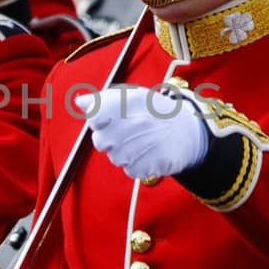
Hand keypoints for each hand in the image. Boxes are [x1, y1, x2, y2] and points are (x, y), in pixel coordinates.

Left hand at [76, 84, 208, 180]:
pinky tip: (149, 153)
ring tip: (141, 142)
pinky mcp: (151, 165)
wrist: (188, 131)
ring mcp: (144, 145)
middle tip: (128, 132)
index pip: (95, 115)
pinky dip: (136, 165)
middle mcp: (136, 122)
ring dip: (123, 152)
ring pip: (115, 157)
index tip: (107, 119)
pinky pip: (130, 170)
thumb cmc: (153, 113)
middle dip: (110, 139)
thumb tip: (79, 102)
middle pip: (100, 142)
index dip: (98, 120)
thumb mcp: (131, 97)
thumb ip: (102, 100)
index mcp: (130, 101)